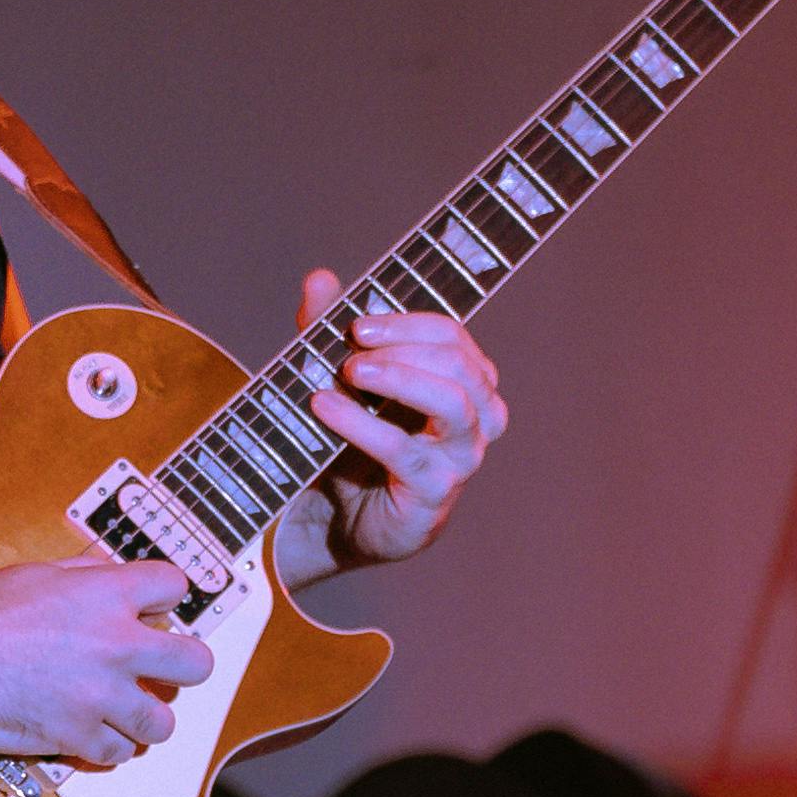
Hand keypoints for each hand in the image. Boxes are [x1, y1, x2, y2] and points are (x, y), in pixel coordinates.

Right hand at [0, 556, 211, 765]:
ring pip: (161, 722)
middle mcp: (117, 645)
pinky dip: (106, 746)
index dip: (165, 602)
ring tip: (125, 712)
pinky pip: (117, 752)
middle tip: (161, 673)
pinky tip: (91, 733)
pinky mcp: (77, 735)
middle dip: (182, 668)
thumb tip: (111, 579)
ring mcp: (101, 696)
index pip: (175, 588)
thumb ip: (87, 578)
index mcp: (109, 595)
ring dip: (144, 718)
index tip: (155, 615)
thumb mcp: (40, 573)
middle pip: (196, 664)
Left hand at [287, 267, 507, 570]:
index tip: (354, 326)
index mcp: (465, 382)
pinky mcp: (434, 493)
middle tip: (350, 349)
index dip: (404, 323)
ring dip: (398, 377)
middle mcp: (477, 418)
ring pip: (453, 402)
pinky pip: (406, 451)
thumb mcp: (338, 380)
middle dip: (403, 347)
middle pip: (460, 363)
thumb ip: (329, 330)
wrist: (340, 519)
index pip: (452, 336)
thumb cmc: (352, 443)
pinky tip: (326, 408)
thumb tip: (319, 278)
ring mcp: (461, 458)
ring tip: (348, 371)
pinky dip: (362, 424)